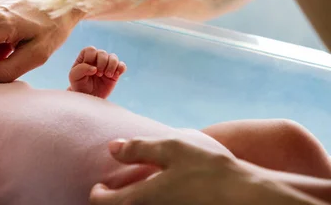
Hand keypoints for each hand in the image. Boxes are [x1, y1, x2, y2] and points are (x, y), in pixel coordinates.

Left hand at [68, 47, 125, 98]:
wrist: (88, 97)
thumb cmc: (79, 85)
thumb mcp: (74, 77)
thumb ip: (80, 69)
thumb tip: (94, 68)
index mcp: (85, 57)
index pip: (91, 50)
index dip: (91, 58)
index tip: (89, 70)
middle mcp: (97, 59)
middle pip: (103, 53)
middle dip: (102, 63)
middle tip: (98, 74)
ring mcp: (106, 65)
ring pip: (113, 57)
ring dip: (111, 66)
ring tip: (108, 75)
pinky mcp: (115, 73)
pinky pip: (122, 65)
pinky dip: (121, 68)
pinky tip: (115, 75)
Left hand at [90, 136, 319, 204]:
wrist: (248, 197)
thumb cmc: (210, 170)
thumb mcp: (172, 148)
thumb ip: (138, 148)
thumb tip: (112, 147)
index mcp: (142, 198)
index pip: (103, 202)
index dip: (97, 193)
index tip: (100, 185)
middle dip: (114, 202)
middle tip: (116, 191)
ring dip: (134, 203)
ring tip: (141, 193)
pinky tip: (164, 195)